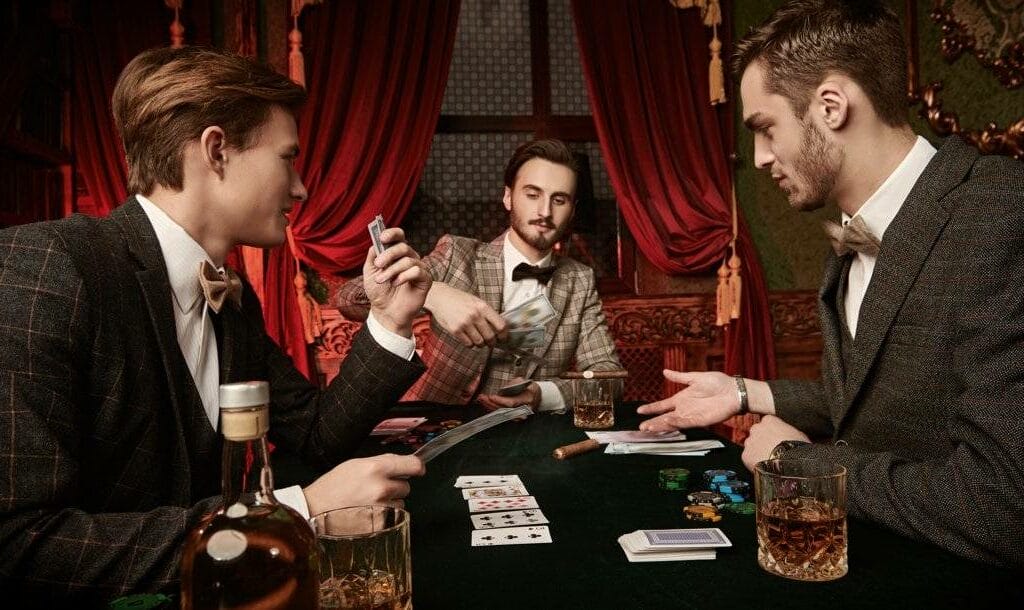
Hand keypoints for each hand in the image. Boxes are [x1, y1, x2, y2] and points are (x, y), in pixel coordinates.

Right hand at [303, 454, 424, 514]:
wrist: (313, 511)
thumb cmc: (332, 487)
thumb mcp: (355, 464)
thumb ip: (381, 463)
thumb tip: (403, 464)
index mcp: (376, 468)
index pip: (413, 465)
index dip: (417, 467)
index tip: (417, 470)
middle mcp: (382, 488)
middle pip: (406, 487)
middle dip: (395, 487)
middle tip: (376, 489)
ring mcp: (381, 509)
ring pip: (401, 504)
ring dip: (391, 504)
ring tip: (368, 503)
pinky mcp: (379, 526)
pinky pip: (392, 518)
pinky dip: (384, 517)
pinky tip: (367, 514)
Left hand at [364, 228, 430, 336]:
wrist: (385, 311)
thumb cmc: (379, 292)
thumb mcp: (370, 272)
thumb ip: (373, 255)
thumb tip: (376, 242)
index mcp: (396, 254)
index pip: (399, 236)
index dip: (392, 233)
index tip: (382, 238)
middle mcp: (409, 258)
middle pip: (403, 246)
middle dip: (388, 254)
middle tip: (378, 265)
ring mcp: (418, 269)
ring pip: (408, 260)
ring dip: (392, 270)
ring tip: (382, 280)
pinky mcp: (425, 280)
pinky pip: (418, 271)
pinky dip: (404, 276)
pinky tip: (396, 284)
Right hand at [424, 282, 506, 346]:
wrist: (440, 297)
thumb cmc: (459, 299)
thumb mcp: (477, 301)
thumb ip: (488, 313)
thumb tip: (500, 328)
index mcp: (483, 307)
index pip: (501, 325)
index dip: (504, 335)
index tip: (502, 338)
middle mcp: (475, 315)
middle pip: (491, 337)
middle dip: (492, 342)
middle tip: (490, 342)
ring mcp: (465, 323)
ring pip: (480, 342)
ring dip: (481, 344)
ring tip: (479, 340)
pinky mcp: (455, 330)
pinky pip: (468, 344)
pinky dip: (470, 344)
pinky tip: (469, 338)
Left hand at [477, 379, 540, 410]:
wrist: (537, 396)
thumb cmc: (530, 387)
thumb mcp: (524, 382)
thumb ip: (513, 385)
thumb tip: (503, 390)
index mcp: (527, 399)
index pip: (511, 402)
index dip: (500, 400)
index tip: (491, 396)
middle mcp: (523, 410)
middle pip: (504, 409)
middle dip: (491, 403)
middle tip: (482, 397)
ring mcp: (518, 415)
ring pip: (501, 413)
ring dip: (490, 406)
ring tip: (481, 400)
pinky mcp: (514, 417)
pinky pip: (501, 414)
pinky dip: (493, 409)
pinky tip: (486, 404)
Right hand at [637, 370, 739, 431]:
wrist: (733, 390)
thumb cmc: (717, 382)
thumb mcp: (695, 377)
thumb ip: (680, 377)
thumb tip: (665, 371)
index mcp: (681, 398)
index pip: (663, 405)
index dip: (651, 408)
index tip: (639, 411)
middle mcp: (684, 409)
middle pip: (665, 417)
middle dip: (653, 422)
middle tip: (641, 427)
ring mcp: (691, 416)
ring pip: (672, 423)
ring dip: (661, 425)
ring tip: (649, 428)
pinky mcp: (700, 421)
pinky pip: (685, 423)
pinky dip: (676, 424)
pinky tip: (667, 422)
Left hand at [740, 415, 810, 470]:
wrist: (789, 465)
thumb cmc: (797, 449)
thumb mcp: (798, 434)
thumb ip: (787, 430)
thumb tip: (788, 434)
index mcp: (770, 420)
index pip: (768, 423)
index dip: (773, 432)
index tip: (777, 438)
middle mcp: (756, 428)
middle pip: (757, 433)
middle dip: (763, 440)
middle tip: (773, 450)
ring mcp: (749, 442)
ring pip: (752, 445)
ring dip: (758, 451)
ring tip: (769, 459)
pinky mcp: (745, 455)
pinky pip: (748, 458)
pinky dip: (753, 462)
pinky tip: (764, 466)